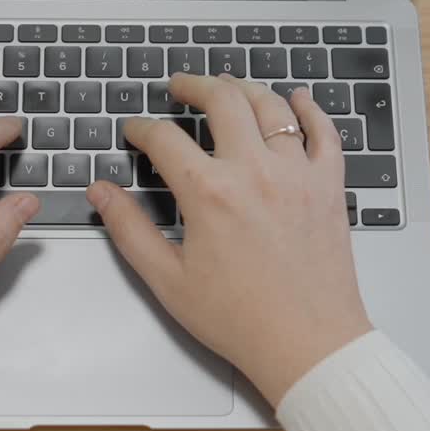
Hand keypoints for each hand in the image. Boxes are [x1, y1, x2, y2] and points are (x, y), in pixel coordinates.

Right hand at [87, 75, 370, 408]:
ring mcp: (297, 174)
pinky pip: (325, 133)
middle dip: (194, 85)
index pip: (165, 139)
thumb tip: (100, 193)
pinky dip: (311, 110)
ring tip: (227, 85)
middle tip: (179, 85)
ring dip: (244, 87)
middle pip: (222, 100)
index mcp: (209, 193)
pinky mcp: (329, 186)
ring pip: (272, 106)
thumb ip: (130, 229)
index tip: (135, 130)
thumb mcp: (168, 280)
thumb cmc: (239, 319)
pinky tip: (298, 99)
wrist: (306, 345)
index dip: (142, 128)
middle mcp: (255, 171)